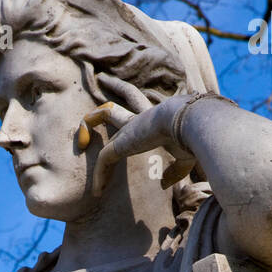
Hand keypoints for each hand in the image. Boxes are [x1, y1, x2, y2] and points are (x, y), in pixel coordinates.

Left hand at [79, 73, 195, 197]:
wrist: (190, 125)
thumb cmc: (192, 139)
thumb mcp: (184, 158)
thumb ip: (173, 171)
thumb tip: (164, 183)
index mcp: (156, 119)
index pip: (141, 103)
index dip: (133, 99)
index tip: (128, 95)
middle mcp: (140, 118)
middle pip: (120, 100)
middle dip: (111, 90)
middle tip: (102, 80)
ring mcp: (128, 128)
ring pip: (104, 117)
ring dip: (89, 124)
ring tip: (80, 140)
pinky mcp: (120, 144)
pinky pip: (103, 159)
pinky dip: (98, 176)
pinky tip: (97, 192)